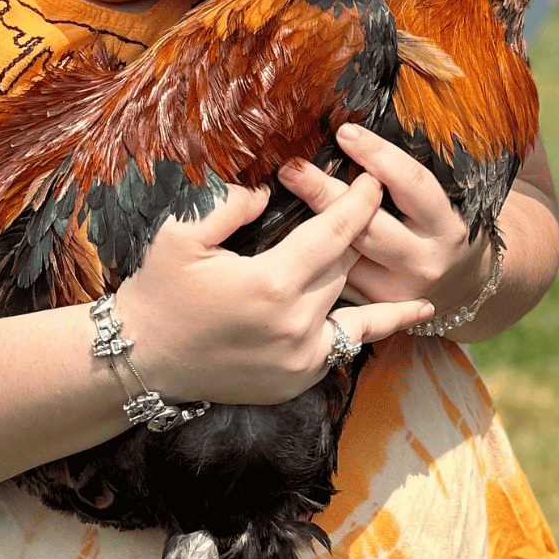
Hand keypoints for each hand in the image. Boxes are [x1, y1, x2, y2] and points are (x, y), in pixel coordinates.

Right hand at [116, 172, 432, 406]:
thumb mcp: (181, 234)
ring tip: (406, 262)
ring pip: (350, 302)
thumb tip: (268, 192)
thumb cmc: (158, 290)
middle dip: (357, 230)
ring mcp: (301, 358)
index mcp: (272, 281)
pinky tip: (416, 313)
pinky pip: (347, 343)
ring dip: (367, 276)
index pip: (334, 231)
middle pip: (345, 265)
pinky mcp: (297, 379)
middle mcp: (297, 323)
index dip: (358, 201)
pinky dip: (379, 326)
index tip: (373, 178)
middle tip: (370, 199)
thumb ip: (230, 204)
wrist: (142, 359)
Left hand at [279, 124, 492, 317]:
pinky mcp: (374, 303)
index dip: (378, 155)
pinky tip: (286, 234)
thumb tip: (349, 136)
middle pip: (370, 224)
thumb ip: (396, 175)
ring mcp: (399, 288)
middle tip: (292, 166)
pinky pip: (339, 275)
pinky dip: (313, 253)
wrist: (453, 280)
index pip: (411, 182)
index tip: (344, 133)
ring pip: (349, 253)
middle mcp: (425, 259)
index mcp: (443, 224)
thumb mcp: (427, 198)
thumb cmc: (430, 222)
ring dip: (313, 223)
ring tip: (282, 193)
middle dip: (328, 192)